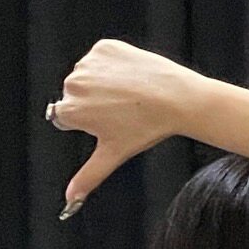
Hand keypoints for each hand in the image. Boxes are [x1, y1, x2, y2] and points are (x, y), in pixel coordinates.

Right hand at [48, 40, 201, 216]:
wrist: (179, 99)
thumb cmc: (147, 128)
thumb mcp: (114, 153)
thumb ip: (88, 176)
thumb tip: (70, 201)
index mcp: (69, 111)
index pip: (69, 118)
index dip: (95, 122)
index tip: (115, 122)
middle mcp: (72, 84)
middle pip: (79, 95)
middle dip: (98, 102)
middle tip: (126, 109)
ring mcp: (88, 63)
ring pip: (91, 75)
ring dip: (107, 82)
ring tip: (132, 93)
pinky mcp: (105, 46)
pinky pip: (105, 56)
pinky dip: (116, 63)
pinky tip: (134, 75)